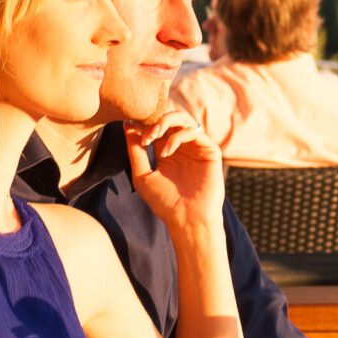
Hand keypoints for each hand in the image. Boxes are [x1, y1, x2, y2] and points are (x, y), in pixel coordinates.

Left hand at [124, 109, 225, 232]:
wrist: (186, 220)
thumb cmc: (164, 203)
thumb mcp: (142, 175)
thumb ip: (135, 151)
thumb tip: (127, 125)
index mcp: (167, 152)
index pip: (157, 127)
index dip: (144, 123)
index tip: (130, 126)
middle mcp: (183, 147)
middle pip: (171, 118)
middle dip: (155, 120)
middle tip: (144, 133)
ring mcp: (197, 148)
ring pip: (184, 119)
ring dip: (166, 122)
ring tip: (153, 136)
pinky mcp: (210, 151)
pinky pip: (195, 132)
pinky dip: (178, 136)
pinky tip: (167, 151)